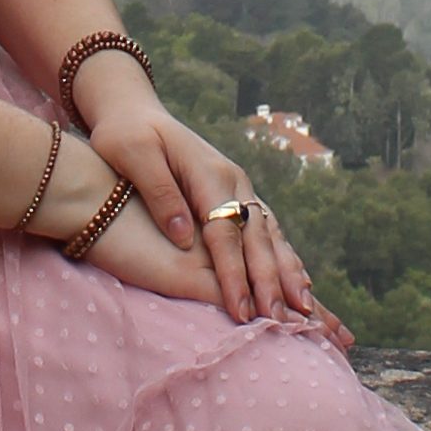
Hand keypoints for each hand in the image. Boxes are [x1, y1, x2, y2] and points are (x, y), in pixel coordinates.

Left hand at [78, 79, 339, 333]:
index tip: (242, 311)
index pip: (225, 233)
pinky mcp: (237, 195)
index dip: (234, 274)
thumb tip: (185, 235)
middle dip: (270, 281)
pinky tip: (298, 283)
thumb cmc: (125, 134)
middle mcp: (234, 181)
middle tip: (281, 320)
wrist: (134, 110)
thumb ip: (159, 191)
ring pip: (271, 235)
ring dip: (288, 273)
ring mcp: (240, 187)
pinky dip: (284, 259)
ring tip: (305, 310)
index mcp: (209, 173)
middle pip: (257, 238)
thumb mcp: (130, 153)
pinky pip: (267, 232)